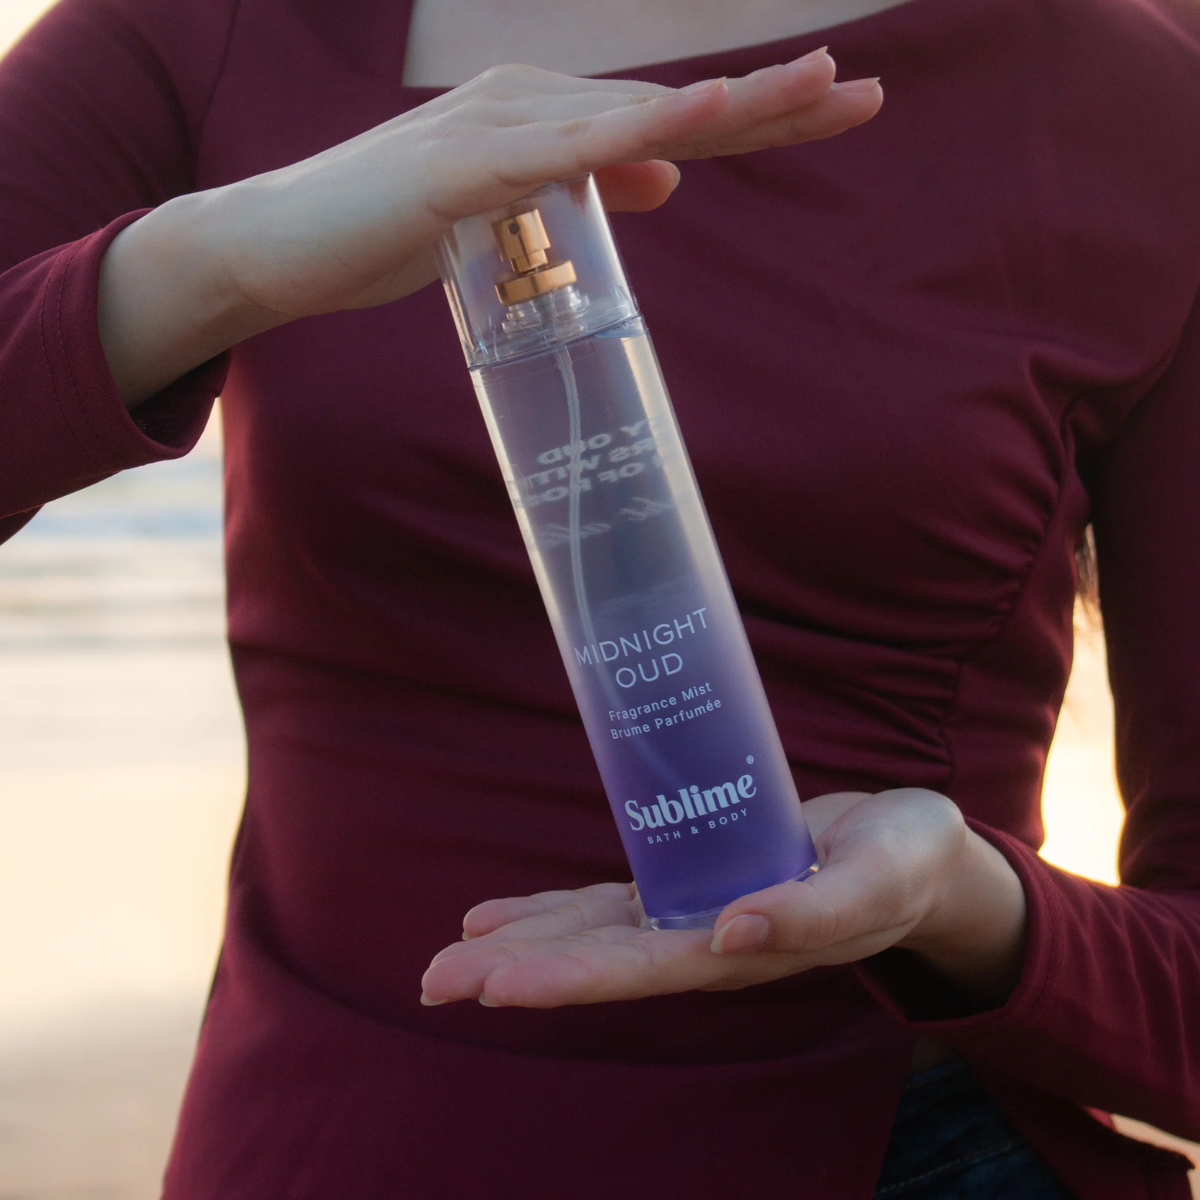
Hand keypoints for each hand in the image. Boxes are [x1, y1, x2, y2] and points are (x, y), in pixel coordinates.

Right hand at [99, 52, 880, 401]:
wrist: (286, 248)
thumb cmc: (394, 230)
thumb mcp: (514, 214)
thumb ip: (590, 188)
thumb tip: (672, 178)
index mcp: (550, 120)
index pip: (673, 120)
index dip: (760, 115)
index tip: (842, 110)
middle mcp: (532, 105)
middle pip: (671, 107)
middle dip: (772, 102)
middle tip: (864, 94)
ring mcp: (493, 130)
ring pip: (627, 116)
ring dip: (722, 104)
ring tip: (812, 88)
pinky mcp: (456, 171)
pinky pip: (552, 154)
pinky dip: (619, 139)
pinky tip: (682, 128)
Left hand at [420, 789, 1027, 1008]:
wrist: (908, 850)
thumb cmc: (902, 864)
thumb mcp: (875, 880)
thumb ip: (813, 911)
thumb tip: (733, 933)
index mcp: (741, 952)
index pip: (638, 972)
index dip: (566, 977)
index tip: (492, 985)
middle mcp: (701, 941)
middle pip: (595, 960)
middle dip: (517, 970)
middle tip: (432, 981)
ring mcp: (689, 912)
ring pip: (590, 932)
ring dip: (520, 943)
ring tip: (447, 955)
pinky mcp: (688, 878)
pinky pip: (608, 898)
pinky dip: (552, 908)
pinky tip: (496, 916)